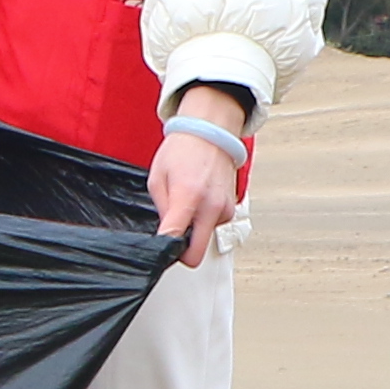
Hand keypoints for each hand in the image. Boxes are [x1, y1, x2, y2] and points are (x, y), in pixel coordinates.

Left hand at [146, 95, 246, 264]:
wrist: (211, 133)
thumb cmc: (182, 150)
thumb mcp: (157, 178)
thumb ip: (161, 210)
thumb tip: (165, 235)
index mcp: (188, 197)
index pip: (176, 241)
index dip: (165, 250)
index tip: (159, 249)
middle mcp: (211, 207)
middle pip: (196, 255)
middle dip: (182, 251)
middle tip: (171, 236)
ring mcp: (224, 210)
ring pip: (204, 239)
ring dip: (193, 229)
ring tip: (187, 202)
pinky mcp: (231, 210)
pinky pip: (212, 226)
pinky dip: (204, 218)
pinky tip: (199, 199)